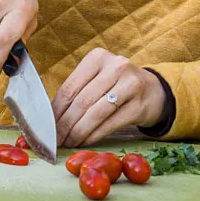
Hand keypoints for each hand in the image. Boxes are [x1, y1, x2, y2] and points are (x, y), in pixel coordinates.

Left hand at [52, 48, 166, 147]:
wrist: (153, 91)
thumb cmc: (116, 86)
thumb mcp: (97, 79)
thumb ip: (77, 91)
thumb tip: (49, 116)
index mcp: (98, 57)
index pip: (70, 86)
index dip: (56, 109)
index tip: (46, 126)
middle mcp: (115, 66)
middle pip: (82, 100)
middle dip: (65, 124)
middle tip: (55, 139)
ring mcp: (130, 84)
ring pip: (96, 113)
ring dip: (78, 132)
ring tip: (69, 142)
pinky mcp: (139, 105)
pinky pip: (110, 123)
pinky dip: (94, 135)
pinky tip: (85, 142)